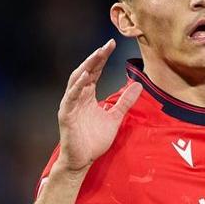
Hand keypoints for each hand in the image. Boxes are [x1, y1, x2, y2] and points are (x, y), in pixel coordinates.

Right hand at [56, 39, 140, 173]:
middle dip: (96, 58)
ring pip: (76, 81)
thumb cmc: (95, 139)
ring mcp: (70, 104)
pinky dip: (77, 87)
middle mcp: (78, 96)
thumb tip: (138, 85)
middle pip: (86, 72)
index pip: (95, 72)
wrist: (83, 159)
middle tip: (107, 45)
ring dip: (86, 67)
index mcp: (88, 95)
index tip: (112, 44)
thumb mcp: (115, 117)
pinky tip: (85, 77)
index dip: (102, 58)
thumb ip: (125, 102)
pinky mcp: (66, 114)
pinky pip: (71, 98)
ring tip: (97, 55)